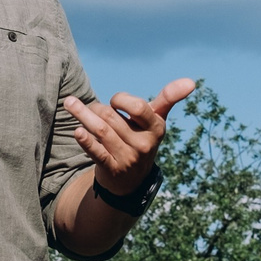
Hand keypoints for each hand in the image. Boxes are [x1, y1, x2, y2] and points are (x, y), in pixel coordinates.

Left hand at [64, 78, 196, 196]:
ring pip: (101, 130)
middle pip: (112, 116)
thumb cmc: (141, 138)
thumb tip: (191, 81)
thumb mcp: (156, 120)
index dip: (121, 100)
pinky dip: (86, 141)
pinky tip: (78, 131)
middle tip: (88, 108)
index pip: (138, 107)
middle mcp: (144, 144)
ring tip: (70, 104)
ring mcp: (128, 158)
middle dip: (96, 108)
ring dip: (83, 115)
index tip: (115, 102)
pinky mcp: (112, 169)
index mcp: (156, 128)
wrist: (131, 179)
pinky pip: (97, 153)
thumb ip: (169, 98)